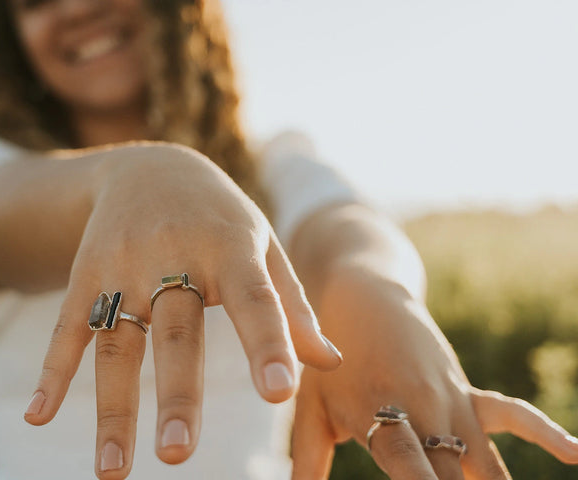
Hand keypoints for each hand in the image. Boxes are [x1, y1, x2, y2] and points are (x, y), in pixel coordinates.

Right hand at [21, 143, 342, 478]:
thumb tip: (328, 362)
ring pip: (117, 340)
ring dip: (113, 406)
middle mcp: (173, 255)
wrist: (149, 167)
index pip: (254, 298)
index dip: (268, 342)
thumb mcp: (262, 244)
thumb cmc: (220, 216)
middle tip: (177, 453)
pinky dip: (53, 370)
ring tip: (113, 469)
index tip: (280, 393)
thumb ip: (292, 303)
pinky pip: (68, 325)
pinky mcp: (87, 272)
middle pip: (176, 330)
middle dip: (176, 392)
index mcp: (230, 246)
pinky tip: (40, 415)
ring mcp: (123, 264)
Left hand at [290, 269, 577, 478]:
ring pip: (485, 464)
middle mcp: (421, 409)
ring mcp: (450, 399)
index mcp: (377, 416)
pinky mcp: (467, 391)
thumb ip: (304, 463)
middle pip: (452, 477)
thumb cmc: (326, 362)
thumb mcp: (308, 410)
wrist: (361, 295)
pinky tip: (576, 454)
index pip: (411, 473)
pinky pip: (513, 415)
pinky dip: (547, 435)